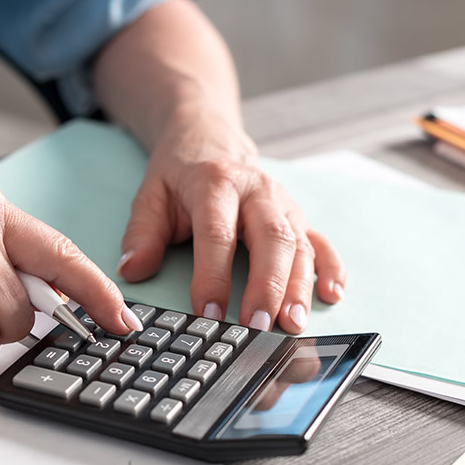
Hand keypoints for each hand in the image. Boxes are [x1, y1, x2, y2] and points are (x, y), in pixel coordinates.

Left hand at [116, 113, 345, 332]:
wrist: (209, 138)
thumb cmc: (179, 174)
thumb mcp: (150, 195)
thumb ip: (141, 234)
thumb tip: (132, 270)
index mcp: (215, 183)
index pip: (217, 234)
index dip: (214, 276)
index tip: (209, 314)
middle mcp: (256, 190)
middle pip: (270, 238)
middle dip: (267, 286)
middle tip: (259, 326)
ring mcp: (282, 201)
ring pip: (298, 244)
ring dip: (299, 286)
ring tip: (292, 324)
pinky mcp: (297, 214)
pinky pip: (320, 240)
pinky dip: (330, 267)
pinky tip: (332, 294)